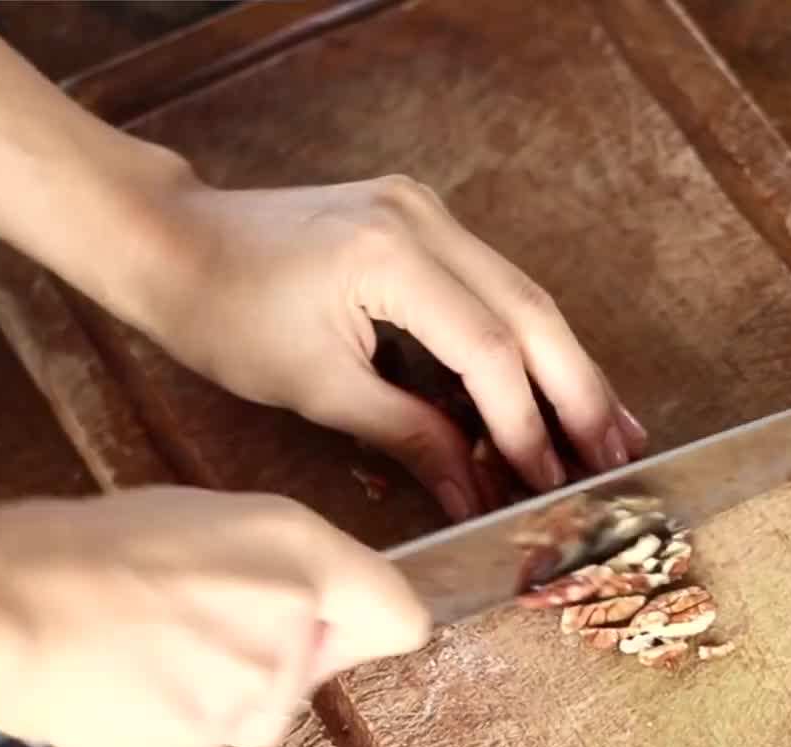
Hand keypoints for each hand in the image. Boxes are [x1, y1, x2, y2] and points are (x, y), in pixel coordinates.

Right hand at [0, 486, 428, 746]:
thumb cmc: (86, 549)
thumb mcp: (207, 518)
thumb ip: (282, 565)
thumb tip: (314, 610)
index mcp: (298, 560)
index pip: (399, 619)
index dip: (367, 623)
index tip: (342, 626)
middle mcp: (286, 635)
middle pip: (306, 678)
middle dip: (261, 659)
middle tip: (183, 621)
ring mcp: (238, 704)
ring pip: (243, 715)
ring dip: (203, 695)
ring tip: (134, 648)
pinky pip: (185, 745)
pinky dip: (152, 724)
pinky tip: (108, 682)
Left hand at [130, 175, 649, 520]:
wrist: (172, 242)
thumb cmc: (223, 315)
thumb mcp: (316, 389)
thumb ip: (408, 436)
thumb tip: (475, 493)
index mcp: (390, 254)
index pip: (487, 350)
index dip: (523, 425)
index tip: (546, 484)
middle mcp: (422, 217)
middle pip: (531, 312)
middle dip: (577, 393)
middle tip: (618, 458)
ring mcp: (426, 210)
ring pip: (524, 295)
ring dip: (567, 368)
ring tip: (613, 430)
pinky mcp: (420, 219)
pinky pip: (493, 285)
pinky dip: (527, 341)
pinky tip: (560, 381)